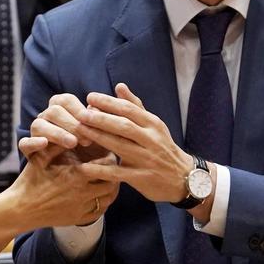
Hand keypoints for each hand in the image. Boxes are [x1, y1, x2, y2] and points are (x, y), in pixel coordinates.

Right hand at [4, 136, 119, 228]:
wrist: (21, 209)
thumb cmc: (30, 181)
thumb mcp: (41, 158)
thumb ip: (57, 143)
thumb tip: (74, 129)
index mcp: (75, 175)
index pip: (106, 164)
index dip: (110, 157)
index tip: (109, 152)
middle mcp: (82, 192)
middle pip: (112, 180)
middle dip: (114, 172)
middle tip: (113, 166)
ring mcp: (81, 207)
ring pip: (109, 197)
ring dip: (112, 187)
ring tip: (110, 178)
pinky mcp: (79, 219)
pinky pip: (100, 210)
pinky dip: (104, 201)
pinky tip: (101, 194)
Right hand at [30, 93, 112, 163]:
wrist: (74, 180)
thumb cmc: (90, 154)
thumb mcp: (98, 141)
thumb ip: (98, 126)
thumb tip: (98, 110)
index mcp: (62, 110)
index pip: (66, 100)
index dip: (78, 110)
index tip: (92, 123)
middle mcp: (46, 118)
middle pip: (53, 111)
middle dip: (71, 124)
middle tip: (87, 140)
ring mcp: (35, 134)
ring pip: (38, 125)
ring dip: (56, 133)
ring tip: (72, 143)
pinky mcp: (28, 151)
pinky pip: (24, 143)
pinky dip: (33, 142)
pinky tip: (44, 143)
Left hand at [73, 83, 191, 204]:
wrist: (184, 178)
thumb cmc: (162, 147)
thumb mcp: (153, 125)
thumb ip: (135, 106)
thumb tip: (119, 85)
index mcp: (153, 124)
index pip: (129, 110)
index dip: (109, 103)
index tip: (90, 97)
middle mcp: (151, 140)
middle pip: (123, 126)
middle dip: (101, 118)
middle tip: (81, 113)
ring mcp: (147, 159)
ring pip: (120, 146)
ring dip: (98, 138)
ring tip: (79, 131)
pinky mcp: (142, 178)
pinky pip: (118, 173)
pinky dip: (101, 170)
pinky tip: (84, 167)